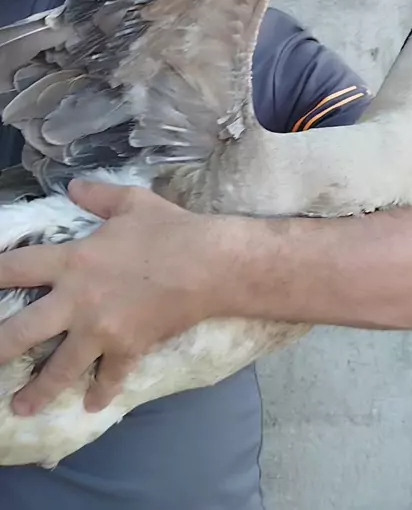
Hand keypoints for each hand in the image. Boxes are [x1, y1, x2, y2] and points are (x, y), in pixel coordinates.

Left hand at [0, 182, 225, 415]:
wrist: (209, 264)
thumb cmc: (169, 229)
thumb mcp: (131, 203)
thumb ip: (97, 196)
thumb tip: (74, 186)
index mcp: (73, 261)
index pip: (17, 268)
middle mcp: (77, 301)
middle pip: (22, 332)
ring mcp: (101, 331)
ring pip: (59, 368)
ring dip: (38, 391)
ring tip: (19, 407)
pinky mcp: (127, 349)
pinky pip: (109, 377)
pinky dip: (101, 393)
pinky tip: (92, 405)